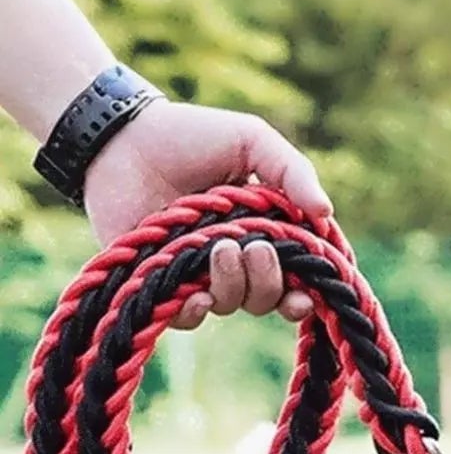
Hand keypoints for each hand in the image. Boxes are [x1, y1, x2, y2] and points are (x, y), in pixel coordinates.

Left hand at [83, 100, 331, 329]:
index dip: (305, 290)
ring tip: (218, 248)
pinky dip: (195, 311)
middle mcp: (235, 258)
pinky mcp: (159, 283)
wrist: (122, 140)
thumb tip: (325, 214)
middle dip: (268, 280)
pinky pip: (186, 317)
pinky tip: (194, 295)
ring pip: (231, 304)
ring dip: (233, 284)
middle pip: (267, 297)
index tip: (306, 292)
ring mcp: (197, 273)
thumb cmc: (190, 136)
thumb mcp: (252, 141)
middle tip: (253, 247)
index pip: (295, 274)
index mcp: (263, 230)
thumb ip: (293, 172)